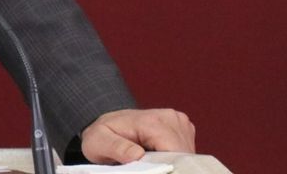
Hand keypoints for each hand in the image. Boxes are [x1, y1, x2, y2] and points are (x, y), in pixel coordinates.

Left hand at [80, 108, 195, 163]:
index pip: (174, 152)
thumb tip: (137, 155)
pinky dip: (175, 158)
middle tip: (147, 166)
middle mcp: (169, 118)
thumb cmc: (103, 134)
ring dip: (172, 162)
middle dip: (169, 165)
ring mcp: (178, 122)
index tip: (152, 171)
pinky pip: (187, 150)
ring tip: (150, 160)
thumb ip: (117, 148)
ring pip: (187, 154)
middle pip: (183, 154)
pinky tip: (158, 156)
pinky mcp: (183, 128)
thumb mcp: (99, 142)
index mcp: (151, 121)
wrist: (109, 124)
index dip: (167, 167)